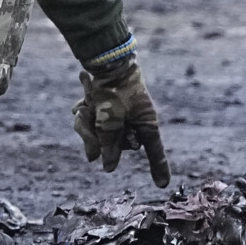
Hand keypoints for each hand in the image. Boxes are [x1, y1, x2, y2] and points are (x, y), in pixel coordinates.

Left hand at [75, 61, 169, 185]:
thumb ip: (109, 144)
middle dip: (97, 135)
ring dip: (89, 122)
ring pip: (101, 134)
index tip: (162, 185)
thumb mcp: (109, 119)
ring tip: (85, 105)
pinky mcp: (108, 107)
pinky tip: (83, 102)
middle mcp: (135, 121)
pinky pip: (96, 122)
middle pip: (116, 144)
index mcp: (145, 123)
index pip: (154, 151)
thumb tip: (107, 167)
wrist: (105, 59)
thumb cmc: (113, 88)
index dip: (158, 167)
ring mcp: (121, 115)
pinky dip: (87, 114)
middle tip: (89, 116)